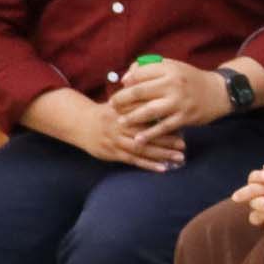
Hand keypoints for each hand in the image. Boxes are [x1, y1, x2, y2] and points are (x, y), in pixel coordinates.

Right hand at [43, 92, 174, 171]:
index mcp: (122, 111)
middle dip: (166, 140)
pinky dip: (148, 165)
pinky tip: (162, 168)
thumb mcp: (118, 102)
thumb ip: (136, 100)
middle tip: (184, 144)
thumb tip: (158, 95)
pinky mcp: (112, 153)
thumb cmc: (106, 112)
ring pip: (140, 149)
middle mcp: (118, 126)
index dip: (162, 120)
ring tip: (179, 158)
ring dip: (161, 154)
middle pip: (145, 134)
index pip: (144, 115)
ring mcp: (114, 141)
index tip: (179, 123)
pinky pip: (132, 160)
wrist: (79, 123)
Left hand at [106, 58, 228, 135]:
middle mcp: (173, 84)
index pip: (139, 75)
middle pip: (139, 92)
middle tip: (112, 105)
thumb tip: (126, 80)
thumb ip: (149, 69)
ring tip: (120, 121)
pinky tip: (139, 139)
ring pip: (149, 111)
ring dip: (132, 117)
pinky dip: (150, 134)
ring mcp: (179, 102)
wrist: (218, 92)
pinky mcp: (185, 117)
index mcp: (168, 69)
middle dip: (122, 100)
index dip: (126, 82)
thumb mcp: (172, 67)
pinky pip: (163, 127)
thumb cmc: (190, 79)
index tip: (119, 89)